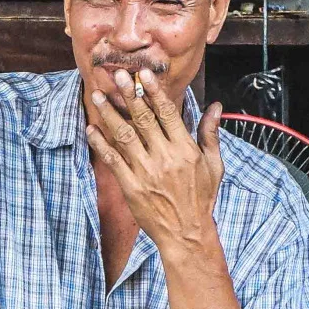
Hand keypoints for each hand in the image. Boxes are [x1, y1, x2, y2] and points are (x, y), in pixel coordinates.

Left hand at [85, 69, 223, 253]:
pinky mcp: (131, 187)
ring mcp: (146, 172)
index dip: (154, 92)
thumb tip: (216, 106)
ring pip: (125, 136)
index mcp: (185, 149)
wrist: (187, 233)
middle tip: (117, 74)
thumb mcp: (213, 165)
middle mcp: (165, 158)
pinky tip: (92, 129)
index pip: (168, 113)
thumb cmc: (201, 198)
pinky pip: (113, 160)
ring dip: (110, 113)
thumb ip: (210, 133)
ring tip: (98, 95)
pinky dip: (101, 144)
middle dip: (129, 94)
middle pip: (143, 119)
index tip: (143, 75)